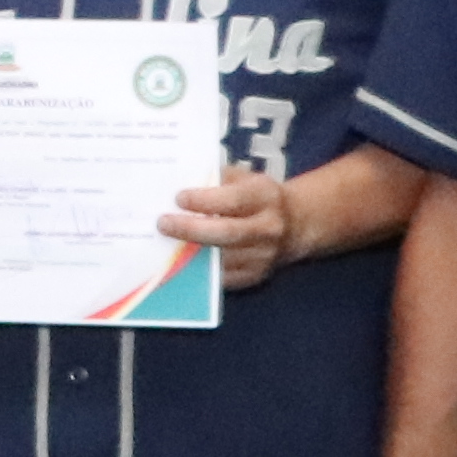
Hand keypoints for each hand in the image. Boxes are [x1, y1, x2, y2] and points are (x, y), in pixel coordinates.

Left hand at [171, 165, 293, 273]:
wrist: (294, 225)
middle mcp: (268, 227)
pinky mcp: (256, 275)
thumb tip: (180, 182)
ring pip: (223, 258)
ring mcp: (264, 255)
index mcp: (265, 196)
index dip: (205, 200)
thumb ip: (217, 179)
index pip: (234, 200)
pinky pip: (224, 277)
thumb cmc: (257, 197)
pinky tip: (180, 261)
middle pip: (227, 232)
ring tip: (165, 243)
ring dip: (191, 252)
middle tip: (163, 224)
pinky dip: (200, 270)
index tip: (178, 198)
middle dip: (191, 229)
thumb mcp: (244, 178)